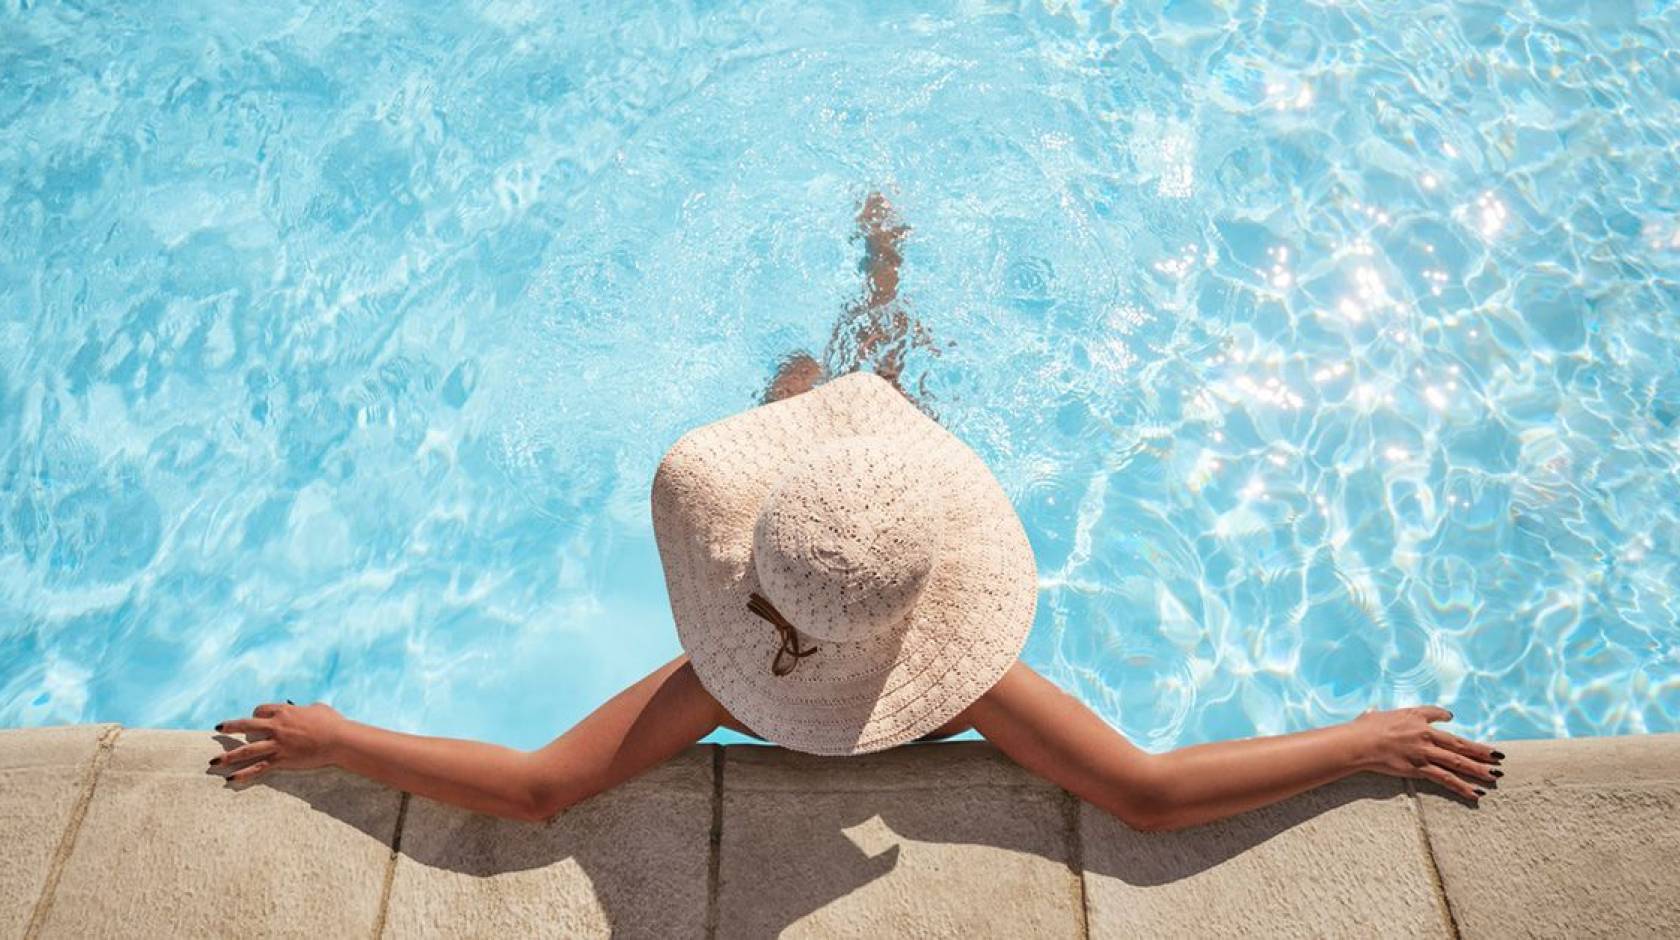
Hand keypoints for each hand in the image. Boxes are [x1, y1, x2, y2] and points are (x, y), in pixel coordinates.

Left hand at [211, 701, 344, 783]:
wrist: (338, 740)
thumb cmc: (332, 722)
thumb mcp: (318, 708)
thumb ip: (307, 708)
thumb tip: (305, 708)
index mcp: (284, 712)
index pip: (261, 710)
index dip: (257, 714)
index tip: (256, 719)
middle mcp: (276, 727)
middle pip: (246, 725)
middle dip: (230, 727)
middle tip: (219, 728)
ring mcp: (277, 744)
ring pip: (247, 750)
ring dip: (228, 756)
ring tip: (213, 761)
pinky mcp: (281, 759)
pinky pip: (258, 768)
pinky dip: (244, 774)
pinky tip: (232, 779)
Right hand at [1350, 706, 1503, 800]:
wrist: (1359, 742)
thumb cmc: (1363, 728)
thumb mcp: (1374, 715)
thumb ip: (1378, 715)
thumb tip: (1372, 712)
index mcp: (1415, 717)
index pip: (1435, 714)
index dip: (1444, 717)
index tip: (1451, 719)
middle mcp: (1425, 733)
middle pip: (1458, 743)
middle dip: (1480, 751)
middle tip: (1498, 756)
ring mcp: (1424, 752)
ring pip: (1458, 762)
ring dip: (1479, 770)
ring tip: (1495, 776)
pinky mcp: (1419, 768)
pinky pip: (1446, 779)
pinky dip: (1462, 786)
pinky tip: (1476, 793)